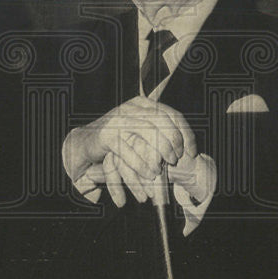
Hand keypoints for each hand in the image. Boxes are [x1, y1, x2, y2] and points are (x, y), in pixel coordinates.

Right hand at [64, 97, 197, 203]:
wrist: (86, 142)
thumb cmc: (119, 139)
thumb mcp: (141, 131)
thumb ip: (160, 132)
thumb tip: (188, 145)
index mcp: (144, 104)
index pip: (173, 115)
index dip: (186, 134)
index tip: (192, 153)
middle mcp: (132, 107)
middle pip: (163, 121)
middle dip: (174, 142)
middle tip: (176, 160)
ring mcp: (119, 118)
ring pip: (148, 131)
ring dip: (159, 152)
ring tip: (162, 168)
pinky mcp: (107, 134)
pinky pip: (129, 149)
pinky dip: (141, 164)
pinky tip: (149, 174)